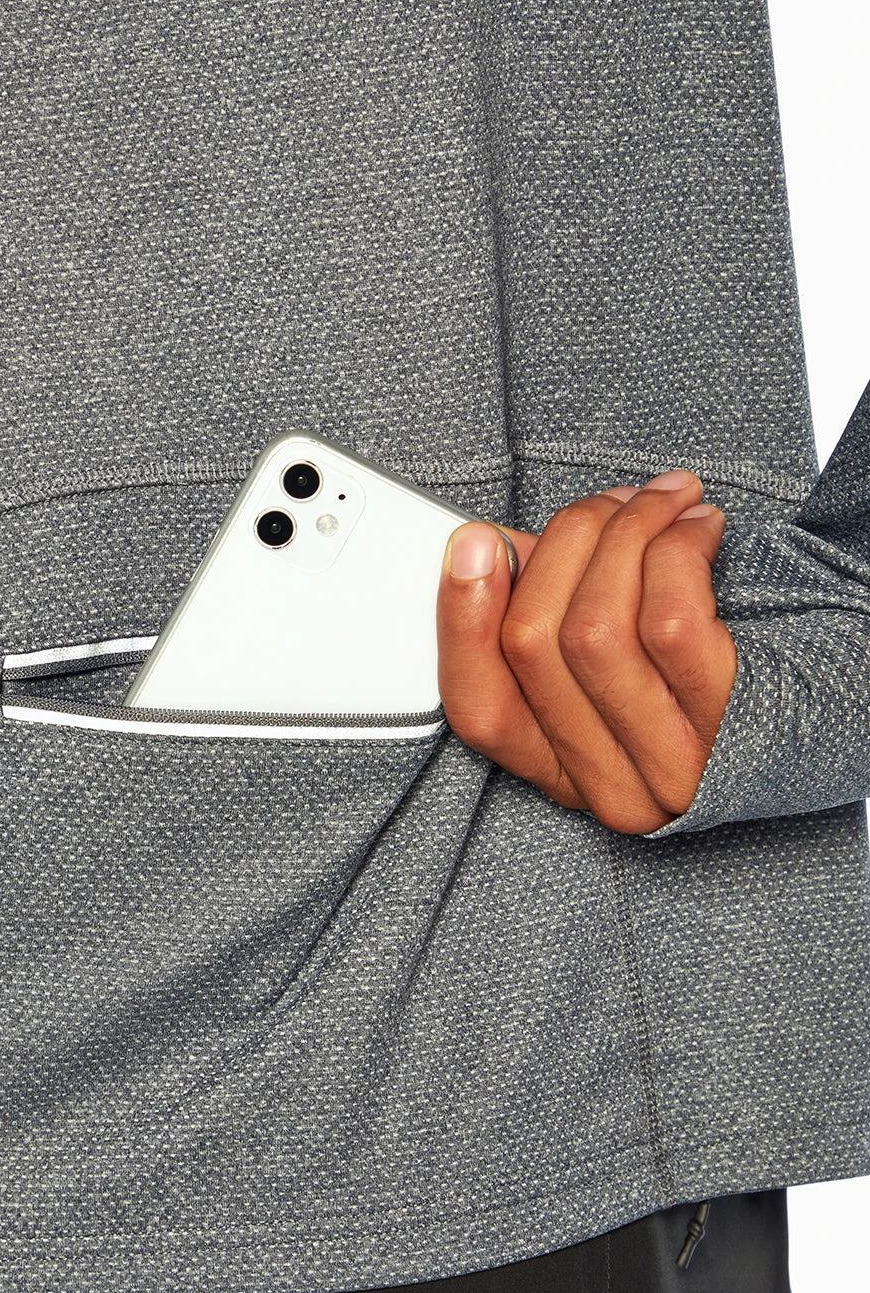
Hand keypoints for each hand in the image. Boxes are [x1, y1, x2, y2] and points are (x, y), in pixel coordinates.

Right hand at [436, 472, 737, 833]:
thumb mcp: (622, 673)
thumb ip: (548, 619)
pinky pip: (668, 618)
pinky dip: (674, 548)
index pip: (480, 710)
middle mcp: (613, 789)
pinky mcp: (727, 729)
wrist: (843, 720)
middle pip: (533, 645)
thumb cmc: (724, 683)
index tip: (473, 544)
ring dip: (624, 534)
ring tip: (660, 503)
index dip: (461, 620)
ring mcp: (670, 768)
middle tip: (610, 504)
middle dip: (563, 544)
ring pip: (594, 626)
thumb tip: (490, 552)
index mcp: (567, 777)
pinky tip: (696, 527)